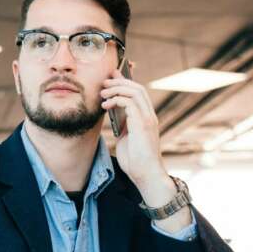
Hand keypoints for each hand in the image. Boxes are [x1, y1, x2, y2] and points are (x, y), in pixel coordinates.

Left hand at [100, 66, 166, 185]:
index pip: (138, 92)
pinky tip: (106, 105)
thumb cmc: (135, 160)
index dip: (125, 82)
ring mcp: (148, 119)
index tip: (111, 76)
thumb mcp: (126, 137)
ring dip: (116, 89)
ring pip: (135, 92)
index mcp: (146, 118)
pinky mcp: (143, 124)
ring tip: (103, 92)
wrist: (145, 175)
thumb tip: (112, 111)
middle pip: (137, 88)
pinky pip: (130, 103)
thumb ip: (123, 123)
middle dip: (120, 81)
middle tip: (104, 81)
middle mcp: (149, 115)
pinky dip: (116, 99)